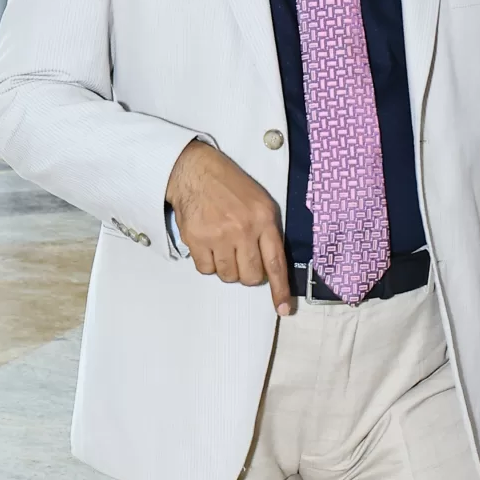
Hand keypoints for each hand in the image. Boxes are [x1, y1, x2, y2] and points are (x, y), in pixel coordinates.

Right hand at [166, 140, 294, 311]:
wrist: (196, 171)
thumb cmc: (230, 186)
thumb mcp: (260, 202)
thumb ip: (268, 232)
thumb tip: (269, 268)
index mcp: (264, 219)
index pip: (275, 263)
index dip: (280, 289)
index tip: (284, 308)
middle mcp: (243, 229)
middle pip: (250, 276)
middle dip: (247, 274)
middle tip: (241, 258)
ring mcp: (218, 235)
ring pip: (227, 276)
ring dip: (226, 268)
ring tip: (223, 246)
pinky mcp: (196, 239)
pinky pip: (206, 269)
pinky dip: (207, 263)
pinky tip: (208, 245)